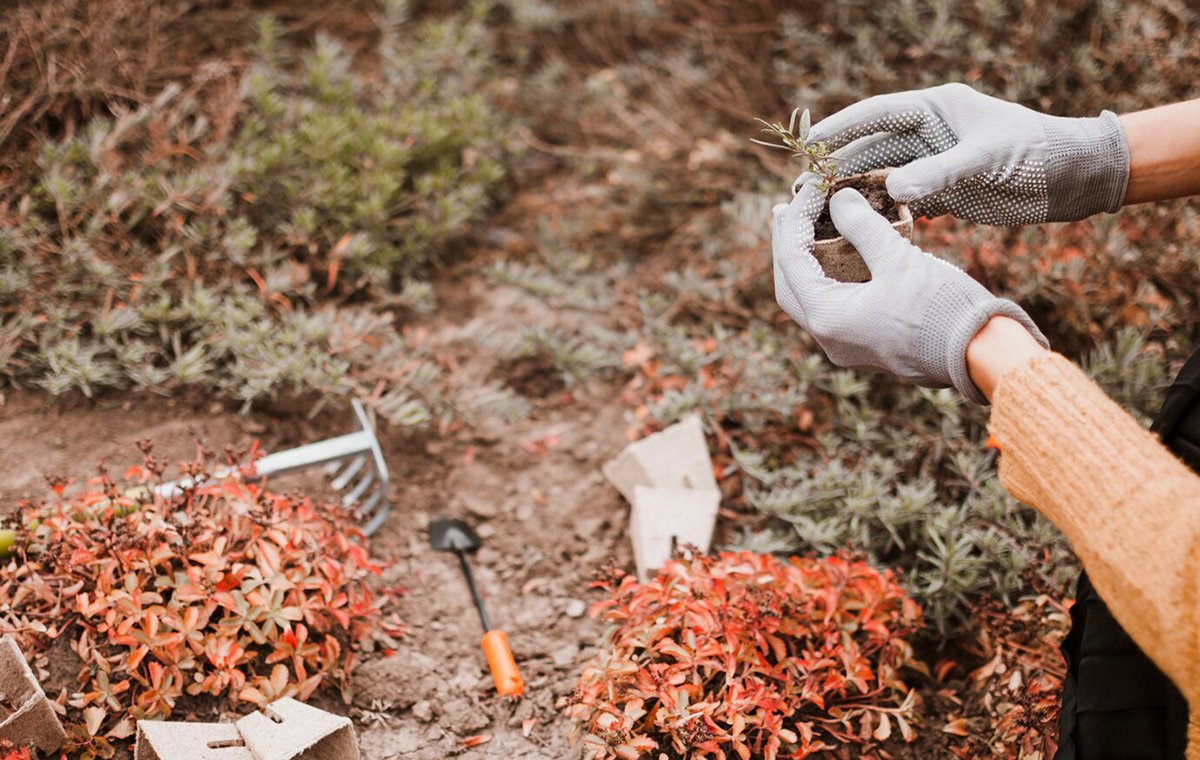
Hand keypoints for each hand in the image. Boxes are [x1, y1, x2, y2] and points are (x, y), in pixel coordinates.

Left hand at [771, 180, 1048, 402]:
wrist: (980, 355)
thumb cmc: (941, 307)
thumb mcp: (899, 259)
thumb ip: (863, 226)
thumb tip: (839, 199)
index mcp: (827, 318)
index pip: (791, 259)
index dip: (796, 218)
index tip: (811, 187)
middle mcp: (828, 338)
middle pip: (790, 283)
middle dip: (788, 244)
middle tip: (790, 208)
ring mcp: (846, 345)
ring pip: (811, 297)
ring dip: (808, 261)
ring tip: (810, 226)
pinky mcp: (866, 344)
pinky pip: (835, 306)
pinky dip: (831, 277)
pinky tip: (840, 254)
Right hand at [806, 83, 1128, 224]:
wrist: (1073, 179)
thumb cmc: (1036, 154)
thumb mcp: (987, 159)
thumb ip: (939, 172)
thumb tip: (892, 188)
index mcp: (936, 109)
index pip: (877, 114)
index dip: (841, 128)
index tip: (810, 144)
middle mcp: (928, 134)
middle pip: (870, 150)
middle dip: (836, 169)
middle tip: (803, 190)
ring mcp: (932, 165)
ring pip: (880, 179)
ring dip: (851, 195)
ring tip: (817, 213)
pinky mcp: (940, 194)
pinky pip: (899, 204)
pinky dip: (877, 215)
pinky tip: (853, 231)